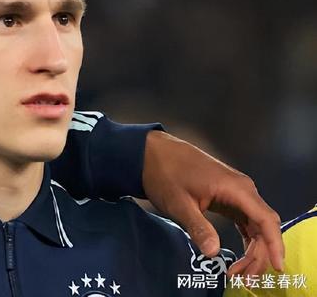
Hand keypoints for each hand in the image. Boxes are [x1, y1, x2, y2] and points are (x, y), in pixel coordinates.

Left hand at [142, 130, 283, 275]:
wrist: (152, 152)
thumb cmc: (165, 173)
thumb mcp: (179, 203)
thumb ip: (198, 227)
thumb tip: (212, 252)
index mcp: (236, 188)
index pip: (266, 220)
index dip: (275, 245)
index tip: (277, 267)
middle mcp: (242, 189)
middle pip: (264, 226)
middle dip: (259, 254)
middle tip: (243, 277)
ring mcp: (235, 192)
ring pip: (256, 225)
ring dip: (253, 249)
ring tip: (240, 273)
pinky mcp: (227, 196)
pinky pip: (245, 221)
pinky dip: (246, 239)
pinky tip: (240, 256)